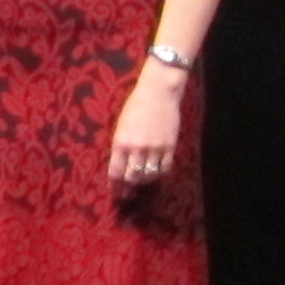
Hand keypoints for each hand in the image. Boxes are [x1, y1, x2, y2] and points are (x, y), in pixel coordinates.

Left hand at [107, 67, 184, 193]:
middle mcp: (137, 148)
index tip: (115, 190)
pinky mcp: (169, 146)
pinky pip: (164, 168)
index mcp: (120, 142)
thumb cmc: (135, 106)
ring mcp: (154, 148)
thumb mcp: (121, 125)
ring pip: (149, 175)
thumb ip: (120, 146)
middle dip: (129, 186)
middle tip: (128, 191)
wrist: (158, 92)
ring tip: (142, 180)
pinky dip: (159, 173)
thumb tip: (120, 166)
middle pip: (132, 177)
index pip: (116, 172)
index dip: (115, 185)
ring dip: (144, 180)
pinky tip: (156, 172)